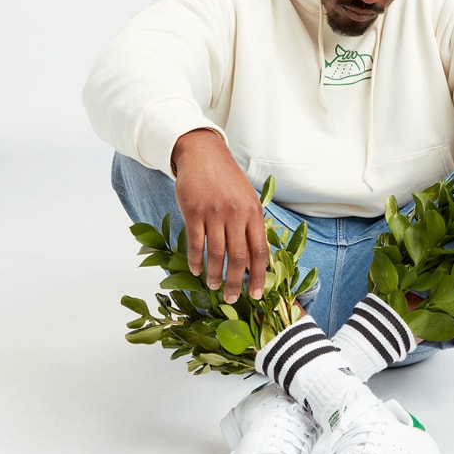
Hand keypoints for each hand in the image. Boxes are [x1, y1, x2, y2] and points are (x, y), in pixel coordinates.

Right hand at [171, 128, 269, 302]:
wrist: (203, 154)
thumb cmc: (226, 179)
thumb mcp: (247, 199)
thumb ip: (251, 227)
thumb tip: (254, 262)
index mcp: (254, 212)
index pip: (260, 251)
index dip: (259, 276)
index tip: (257, 294)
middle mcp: (236, 214)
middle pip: (238, 257)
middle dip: (236, 283)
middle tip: (233, 299)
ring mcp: (214, 213)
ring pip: (216, 254)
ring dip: (215, 275)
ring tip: (214, 287)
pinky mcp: (194, 212)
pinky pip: (196, 244)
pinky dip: (196, 261)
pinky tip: (196, 271)